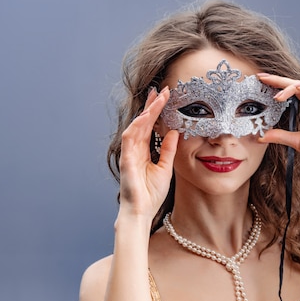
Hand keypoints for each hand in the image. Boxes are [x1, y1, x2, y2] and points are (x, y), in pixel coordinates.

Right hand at [118, 87, 178, 217]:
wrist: (141, 211)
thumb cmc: (151, 194)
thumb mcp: (165, 168)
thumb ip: (168, 150)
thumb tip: (173, 133)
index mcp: (144, 151)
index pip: (150, 126)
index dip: (157, 111)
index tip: (166, 97)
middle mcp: (135, 149)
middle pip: (143, 122)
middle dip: (152, 105)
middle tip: (162, 89)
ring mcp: (129, 153)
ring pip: (137, 125)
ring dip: (147, 110)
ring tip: (157, 97)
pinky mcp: (126, 158)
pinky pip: (131, 137)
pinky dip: (138, 125)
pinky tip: (147, 115)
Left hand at [256, 74, 299, 176]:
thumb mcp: (296, 142)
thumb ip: (280, 136)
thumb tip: (262, 136)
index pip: (295, 91)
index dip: (279, 85)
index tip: (263, 82)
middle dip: (281, 80)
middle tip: (264, 78)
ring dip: (294, 85)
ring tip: (279, 92)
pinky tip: (299, 88)